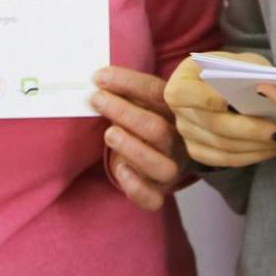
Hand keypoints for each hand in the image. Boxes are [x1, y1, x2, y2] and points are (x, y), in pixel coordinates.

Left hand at [91, 66, 190, 211]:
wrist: (164, 156)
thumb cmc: (147, 121)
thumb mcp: (143, 102)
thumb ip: (127, 91)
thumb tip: (98, 78)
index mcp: (176, 112)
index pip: (157, 93)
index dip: (128, 82)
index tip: (99, 77)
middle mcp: (178, 141)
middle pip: (157, 129)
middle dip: (124, 111)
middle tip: (97, 99)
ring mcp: (170, 169)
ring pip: (159, 165)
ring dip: (132, 148)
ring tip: (109, 133)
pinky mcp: (159, 192)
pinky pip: (152, 198)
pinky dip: (136, 187)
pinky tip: (120, 170)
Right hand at [163, 51, 275, 169]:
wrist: (223, 85)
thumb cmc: (233, 70)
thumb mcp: (242, 62)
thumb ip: (251, 72)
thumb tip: (270, 90)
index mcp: (182, 79)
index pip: (184, 93)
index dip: (204, 99)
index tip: (228, 101)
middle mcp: (178, 111)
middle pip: (214, 125)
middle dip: (253, 130)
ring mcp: (186, 134)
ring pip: (224, 147)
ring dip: (260, 147)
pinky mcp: (198, 152)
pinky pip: (227, 160)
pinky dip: (254, 156)